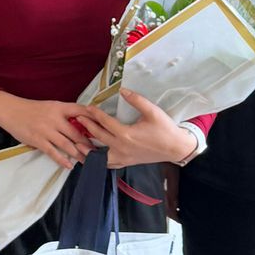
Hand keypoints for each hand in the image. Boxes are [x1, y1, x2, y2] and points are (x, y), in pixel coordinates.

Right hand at [0, 92, 92, 171]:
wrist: (10, 111)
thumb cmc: (31, 109)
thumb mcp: (49, 106)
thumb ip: (63, 114)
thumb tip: (81, 123)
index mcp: (59, 107)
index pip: (80, 111)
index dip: (93, 118)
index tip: (104, 127)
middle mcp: (54, 118)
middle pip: (76, 132)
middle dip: (88, 143)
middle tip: (99, 151)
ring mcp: (46, 130)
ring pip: (67, 144)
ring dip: (78, 154)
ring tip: (87, 161)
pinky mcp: (38, 141)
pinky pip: (53, 152)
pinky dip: (62, 160)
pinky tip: (69, 165)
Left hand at [75, 92, 197, 170]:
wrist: (175, 148)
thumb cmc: (165, 129)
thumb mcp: (152, 111)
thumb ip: (136, 100)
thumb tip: (122, 90)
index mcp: (126, 135)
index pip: (105, 122)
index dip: (95, 113)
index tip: (87, 107)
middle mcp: (121, 148)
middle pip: (98, 136)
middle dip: (87, 127)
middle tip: (78, 119)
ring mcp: (123, 157)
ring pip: (99, 155)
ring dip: (88, 148)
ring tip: (79, 141)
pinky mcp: (126, 163)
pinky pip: (108, 164)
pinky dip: (98, 160)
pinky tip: (93, 156)